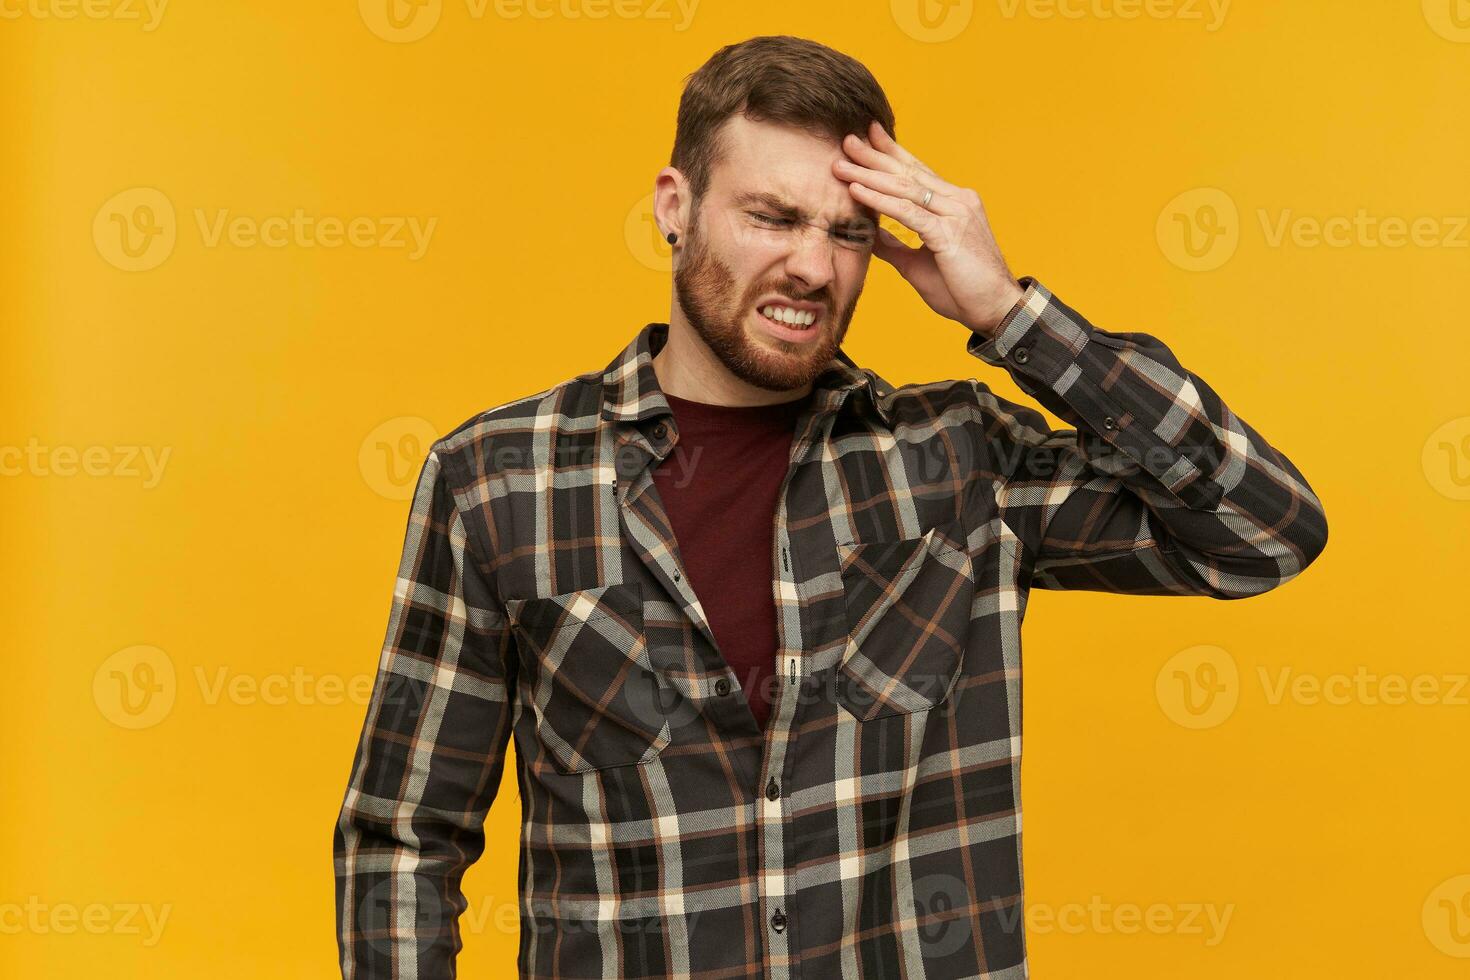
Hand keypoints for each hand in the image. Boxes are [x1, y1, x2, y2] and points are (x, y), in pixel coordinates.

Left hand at [835, 120, 1023, 337]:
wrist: (995, 309)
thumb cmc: (963, 289)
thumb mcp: (917, 263)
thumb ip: (894, 245)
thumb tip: (870, 233)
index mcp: (954, 204)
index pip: (917, 172)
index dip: (891, 153)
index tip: (867, 137)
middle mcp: (957, 200)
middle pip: (908, 172)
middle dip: (874, 155)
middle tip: (846, 140)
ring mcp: (955, 213)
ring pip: (904, 187)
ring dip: (869, 174)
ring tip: (841, 165)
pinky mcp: (949, 232)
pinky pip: (907, 212)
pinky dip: (879, 200)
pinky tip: (856, 190)